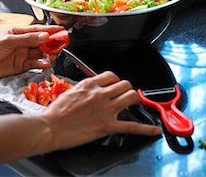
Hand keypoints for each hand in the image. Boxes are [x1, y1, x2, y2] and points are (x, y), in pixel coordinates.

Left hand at [0, 25, 63, 81]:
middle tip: (61, 44)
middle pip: (41, 42)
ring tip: (53, 56)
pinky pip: (34, 64)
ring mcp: (22, 54)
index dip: (50, 29)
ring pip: (39, 53)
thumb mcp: (9, 41)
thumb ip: (28, 39)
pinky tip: (46, 64)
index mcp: (18, 33)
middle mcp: (22, 43)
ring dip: (48, 54)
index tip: (61, 29)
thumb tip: (44, 36)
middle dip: (52, 43)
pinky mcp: (21, 66)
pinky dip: (41, 64)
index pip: (37, 30)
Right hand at [41, 71, 162, 150]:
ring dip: (135, 100)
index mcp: (89, 85)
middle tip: (125, 95)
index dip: (116, 81)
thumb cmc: (55, 113)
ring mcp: (105, 109)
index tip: (115, 86)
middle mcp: (100, 94)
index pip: (111, 75)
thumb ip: (83, 89)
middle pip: (124, 84)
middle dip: (126, 89)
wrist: (50, 127)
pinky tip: (155, 129)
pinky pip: (132, 126)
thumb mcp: (69, 92)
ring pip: (131, 97)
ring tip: (135, 103)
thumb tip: (89, 90)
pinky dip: (146, 129)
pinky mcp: (107, 126)